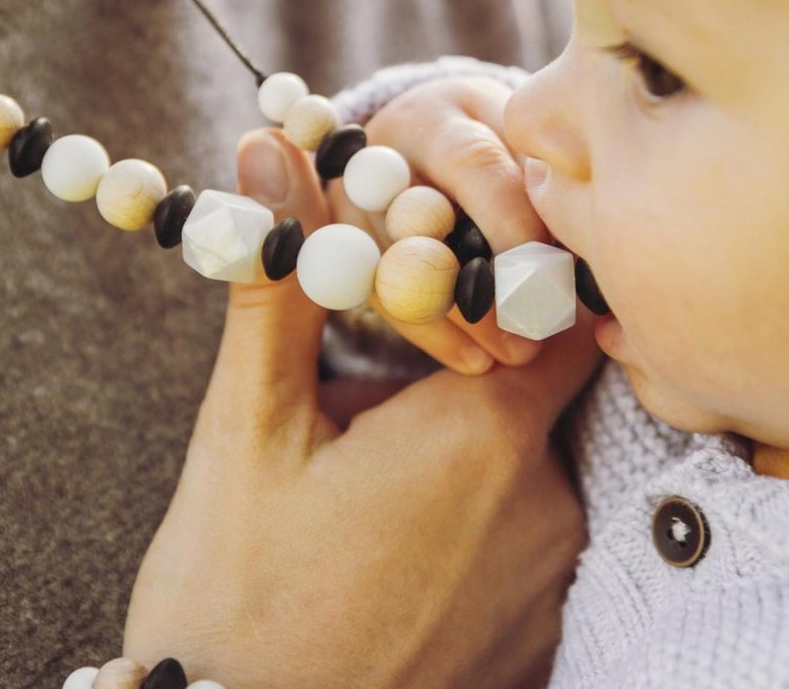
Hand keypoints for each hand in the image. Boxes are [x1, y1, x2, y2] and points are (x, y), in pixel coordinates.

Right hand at [125, 129, 598, 688]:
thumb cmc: (235, 587)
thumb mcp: (248, 425)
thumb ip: (281, 284)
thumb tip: (275, 155)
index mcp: (481, 431)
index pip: (553, 308)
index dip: (507, 284)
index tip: (452, 289)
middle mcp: (545, 502)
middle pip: (532, 385)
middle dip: (463, 373)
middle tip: (374, 407)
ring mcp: (548, 575)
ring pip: (525, 464)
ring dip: (463, 453)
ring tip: (370, 492)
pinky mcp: (539, 632)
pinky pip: (525, 537)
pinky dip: (475, 523)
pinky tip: (396, 550)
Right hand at [328, 76, 558, 373]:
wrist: (430, 138)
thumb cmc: (498, 142)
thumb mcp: (522, 141)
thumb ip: (542, 182)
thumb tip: (579, 249)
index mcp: (441, 115)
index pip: (471, 165)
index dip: (509, 224)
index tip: (549, 279)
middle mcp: (382, 153)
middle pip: (418, 222)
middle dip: (480, 286)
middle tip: (533, 334)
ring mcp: (352, 202)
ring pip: (395, 269)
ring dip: (460, 321)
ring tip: (517, 354)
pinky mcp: (339, 244)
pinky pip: (380, 299)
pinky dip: (433, 335)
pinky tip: (479, 359)